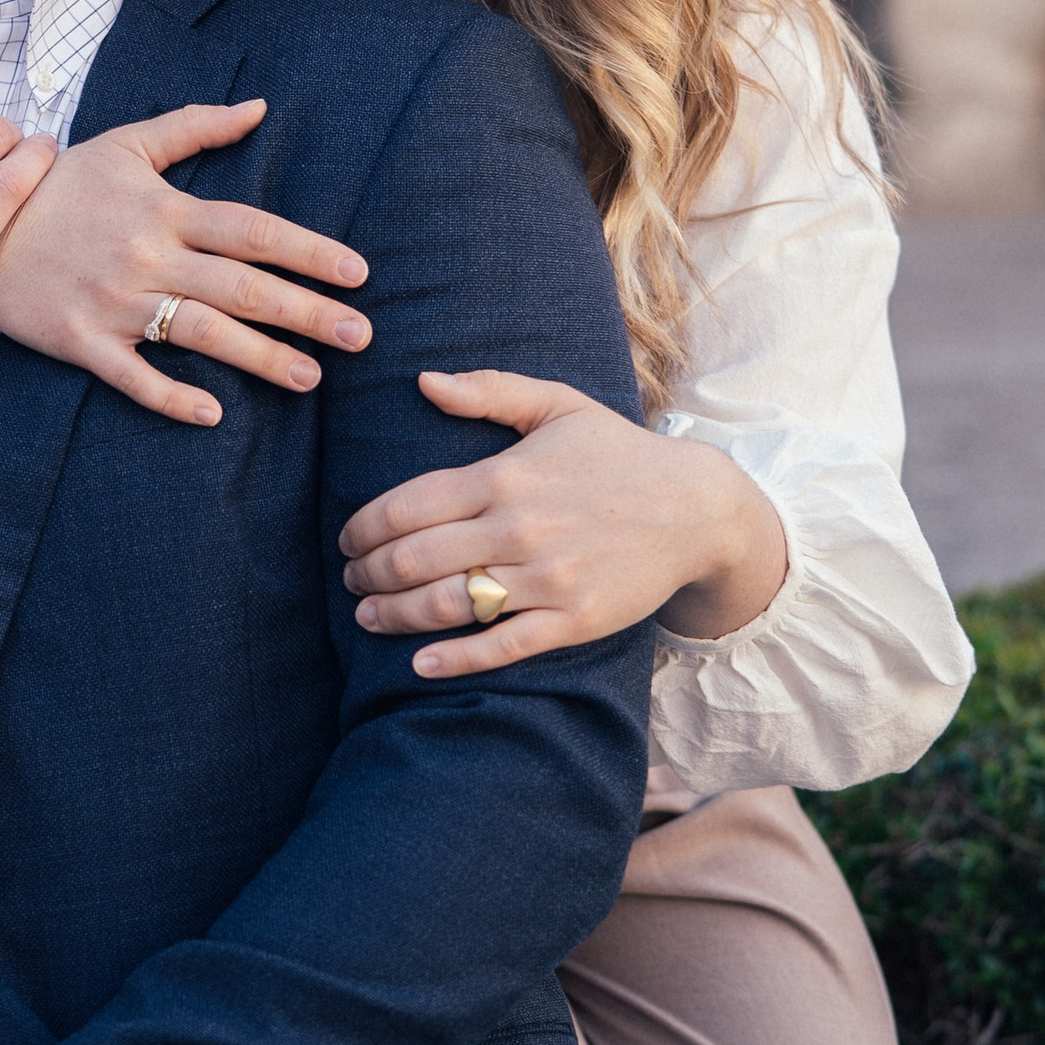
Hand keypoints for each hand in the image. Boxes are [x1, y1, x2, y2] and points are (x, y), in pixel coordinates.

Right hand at [0, 99, 370, 426]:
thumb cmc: (60, 182)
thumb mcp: (127, 143)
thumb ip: (196, 126)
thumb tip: (260, 107)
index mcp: (164, 208)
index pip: (252, 230)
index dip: (308, 251)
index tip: (356, 273)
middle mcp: (147, 255)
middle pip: (240, 285)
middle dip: (305, 312)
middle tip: (360, 335)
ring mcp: (114, 301)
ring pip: (198, 332)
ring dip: (257, 357)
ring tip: (310, 378)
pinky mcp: (82, 339)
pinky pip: (132, 375)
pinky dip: (170, 395)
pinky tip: (212, 414)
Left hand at [339, 372, 789, 674]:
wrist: (696, 509)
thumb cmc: (618, 454)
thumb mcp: (558, 405)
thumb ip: (489, 391)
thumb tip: (423, 381)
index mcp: (506, 475)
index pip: (409, 506)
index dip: (365, 526)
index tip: (348, 537)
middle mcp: (519, 529)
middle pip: (416, 559)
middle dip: (368, 572)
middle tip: (350, 577)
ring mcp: (546, 579)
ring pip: (448, 605)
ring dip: (393, 614)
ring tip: (367, 615)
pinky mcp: (572, 620)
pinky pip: (501, 646)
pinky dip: (454, 659)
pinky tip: (419, 663)